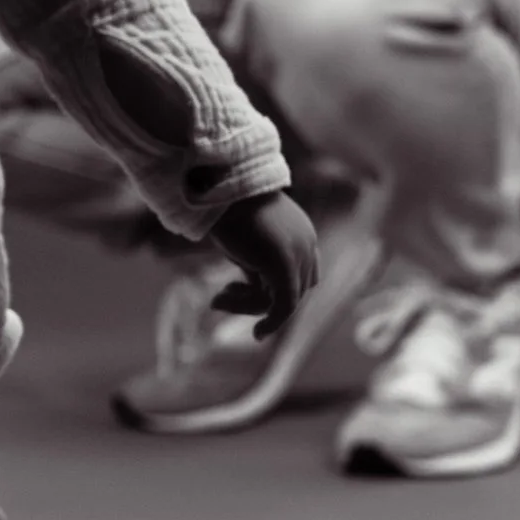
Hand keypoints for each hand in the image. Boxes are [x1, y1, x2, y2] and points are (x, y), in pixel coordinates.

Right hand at [205, 190, 318, 340]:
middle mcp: (306, 243)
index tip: (234, 289)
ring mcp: (298, 254)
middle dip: (259, 299)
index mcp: (301, 231)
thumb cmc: (220, 204)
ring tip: (216, 300)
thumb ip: (255, 259)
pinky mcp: (284, 266)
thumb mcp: (243, 236)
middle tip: (221, 296)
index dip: (272, 289)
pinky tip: (258, 334)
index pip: (301, 273)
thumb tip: (250, 285)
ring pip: (285, 300)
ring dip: (247, 307)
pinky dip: (272, 323)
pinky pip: (284, 306)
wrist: (214, 185)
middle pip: (295, 289)